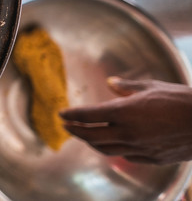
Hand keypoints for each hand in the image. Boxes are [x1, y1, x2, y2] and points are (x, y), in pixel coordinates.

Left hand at [60, 77, 191, 164]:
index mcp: (124, 111)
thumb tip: (111, 82)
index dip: (72, 115)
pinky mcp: (151, 158)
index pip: (88, 115)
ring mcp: (138, 147)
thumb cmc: (181, 100)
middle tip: (66, 126)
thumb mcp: (152, 87)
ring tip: (84, 136)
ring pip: (105, 149)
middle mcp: (127, 132)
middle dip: (75, 131)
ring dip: (91, 143)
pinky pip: (125, 155)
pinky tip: (110, 146)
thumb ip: (127, 86)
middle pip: (91, 136)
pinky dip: (113, 150)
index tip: (61, 114)